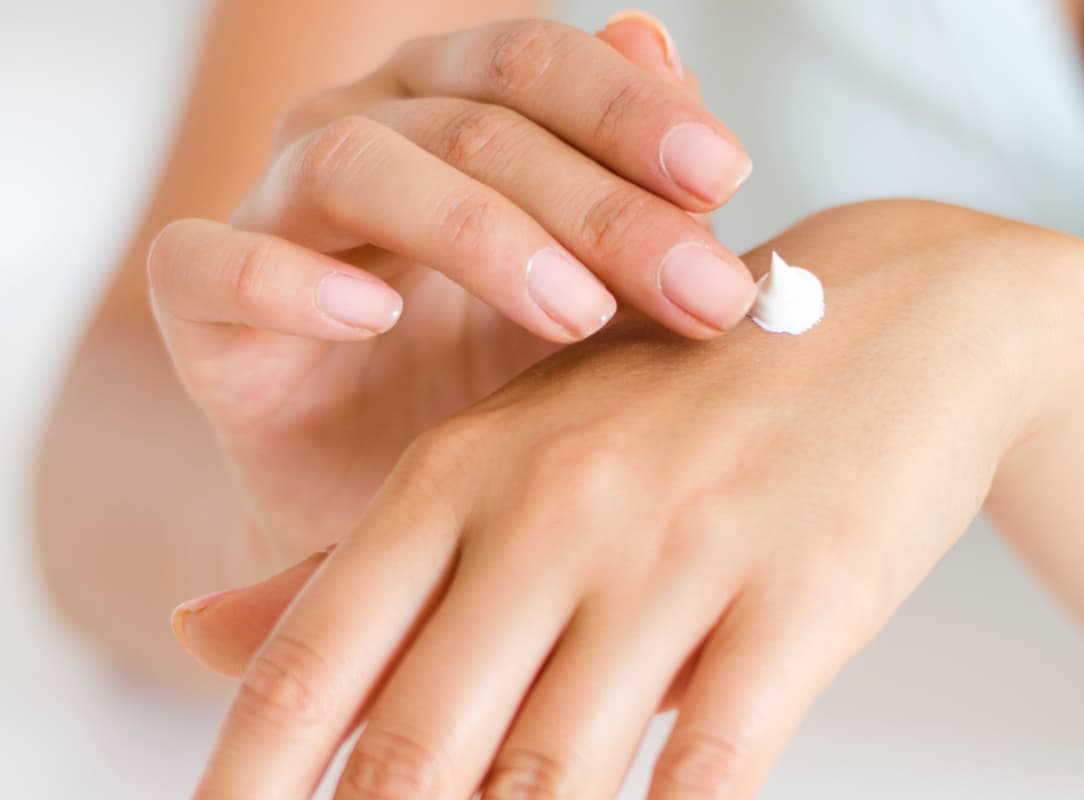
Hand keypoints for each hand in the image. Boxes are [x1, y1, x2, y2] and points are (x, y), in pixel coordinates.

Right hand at [146, 14, 754, 565]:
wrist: (393, 504)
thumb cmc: (495, 386)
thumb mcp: (598, 294)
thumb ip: (631, 185)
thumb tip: (658, 44)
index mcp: (451, 108)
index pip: (534, 63)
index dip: (630, 112)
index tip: (724, 180)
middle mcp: (360, 131)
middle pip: (472, 120)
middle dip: (597, 205)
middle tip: (697, 291)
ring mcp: (273, 208)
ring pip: (356, 163)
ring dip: (477, 232)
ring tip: (572, 313)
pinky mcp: (199, 301)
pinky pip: (213, 262)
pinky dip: (292, 279)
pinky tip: (376, 317)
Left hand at [183, 200, 1083, 797]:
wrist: (893, 315)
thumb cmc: (681, 400)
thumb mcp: (514, 448)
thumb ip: (364, 558)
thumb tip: (199, 637)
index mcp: (462, 470)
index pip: (315, 658)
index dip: (245, 781)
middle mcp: (552, 507)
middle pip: (415, 742)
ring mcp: (678, 550)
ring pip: (550, 774)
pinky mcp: (801, 594)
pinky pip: (707, 767)